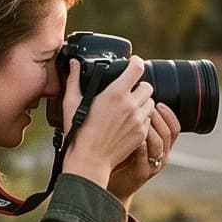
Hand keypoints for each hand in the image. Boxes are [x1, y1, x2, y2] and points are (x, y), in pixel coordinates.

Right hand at [63, 56, 154, 188]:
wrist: (90, 159)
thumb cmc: (79, 132)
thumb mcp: (71, 103)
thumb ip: (74, 79)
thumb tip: (73, 63)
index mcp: (116, 94)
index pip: (137, 68)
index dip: (136, 62)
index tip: (133, 63)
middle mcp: (131, 105)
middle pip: (147, 85)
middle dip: (139, 86)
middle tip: (129, 90)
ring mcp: (138, 120)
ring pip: (151, 102)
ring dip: (142, 102)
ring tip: (129, 107)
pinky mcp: (142, 133)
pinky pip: (148, 119)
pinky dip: (142, 118)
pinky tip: (128, 122)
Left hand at [107, 99, 179, 202]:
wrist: (111, 184)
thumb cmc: (119, 157)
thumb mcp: (131, 137)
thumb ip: (136, 121)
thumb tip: (134, 98)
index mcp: (162, 145)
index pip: (174, 127)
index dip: (169, 114)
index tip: (158, 102)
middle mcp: (161, 155)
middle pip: (170, 133)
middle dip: (159, 117)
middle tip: (147, 107)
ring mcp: (153, 165)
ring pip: (159, 144)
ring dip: (151, 129)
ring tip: (140, 119)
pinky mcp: (141, 174)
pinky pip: (145, 158)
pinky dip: (140, 146)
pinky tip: (133, 138)